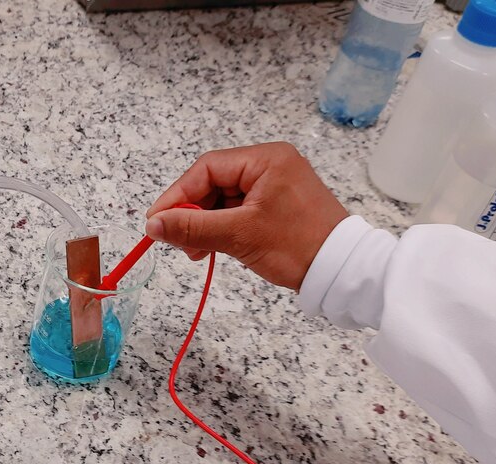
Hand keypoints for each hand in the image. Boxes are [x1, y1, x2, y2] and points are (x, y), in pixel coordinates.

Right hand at [144, 142, 348, 289]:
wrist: (342, 271)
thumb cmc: (298, 246)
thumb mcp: (239, 235)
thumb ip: (192, 227)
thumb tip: (153, 224)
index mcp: (266, 159)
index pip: (207, 169)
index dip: (177, 195)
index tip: (156, 221)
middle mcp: (270, 165)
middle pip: (213, 184)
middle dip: (191, 213)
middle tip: (176, 241)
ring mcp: (274, 186)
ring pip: (223, 200)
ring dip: (204, 225)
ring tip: (194, 251)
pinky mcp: (276, 206)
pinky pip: (238, 212)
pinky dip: (221, 229)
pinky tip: (211, 249)